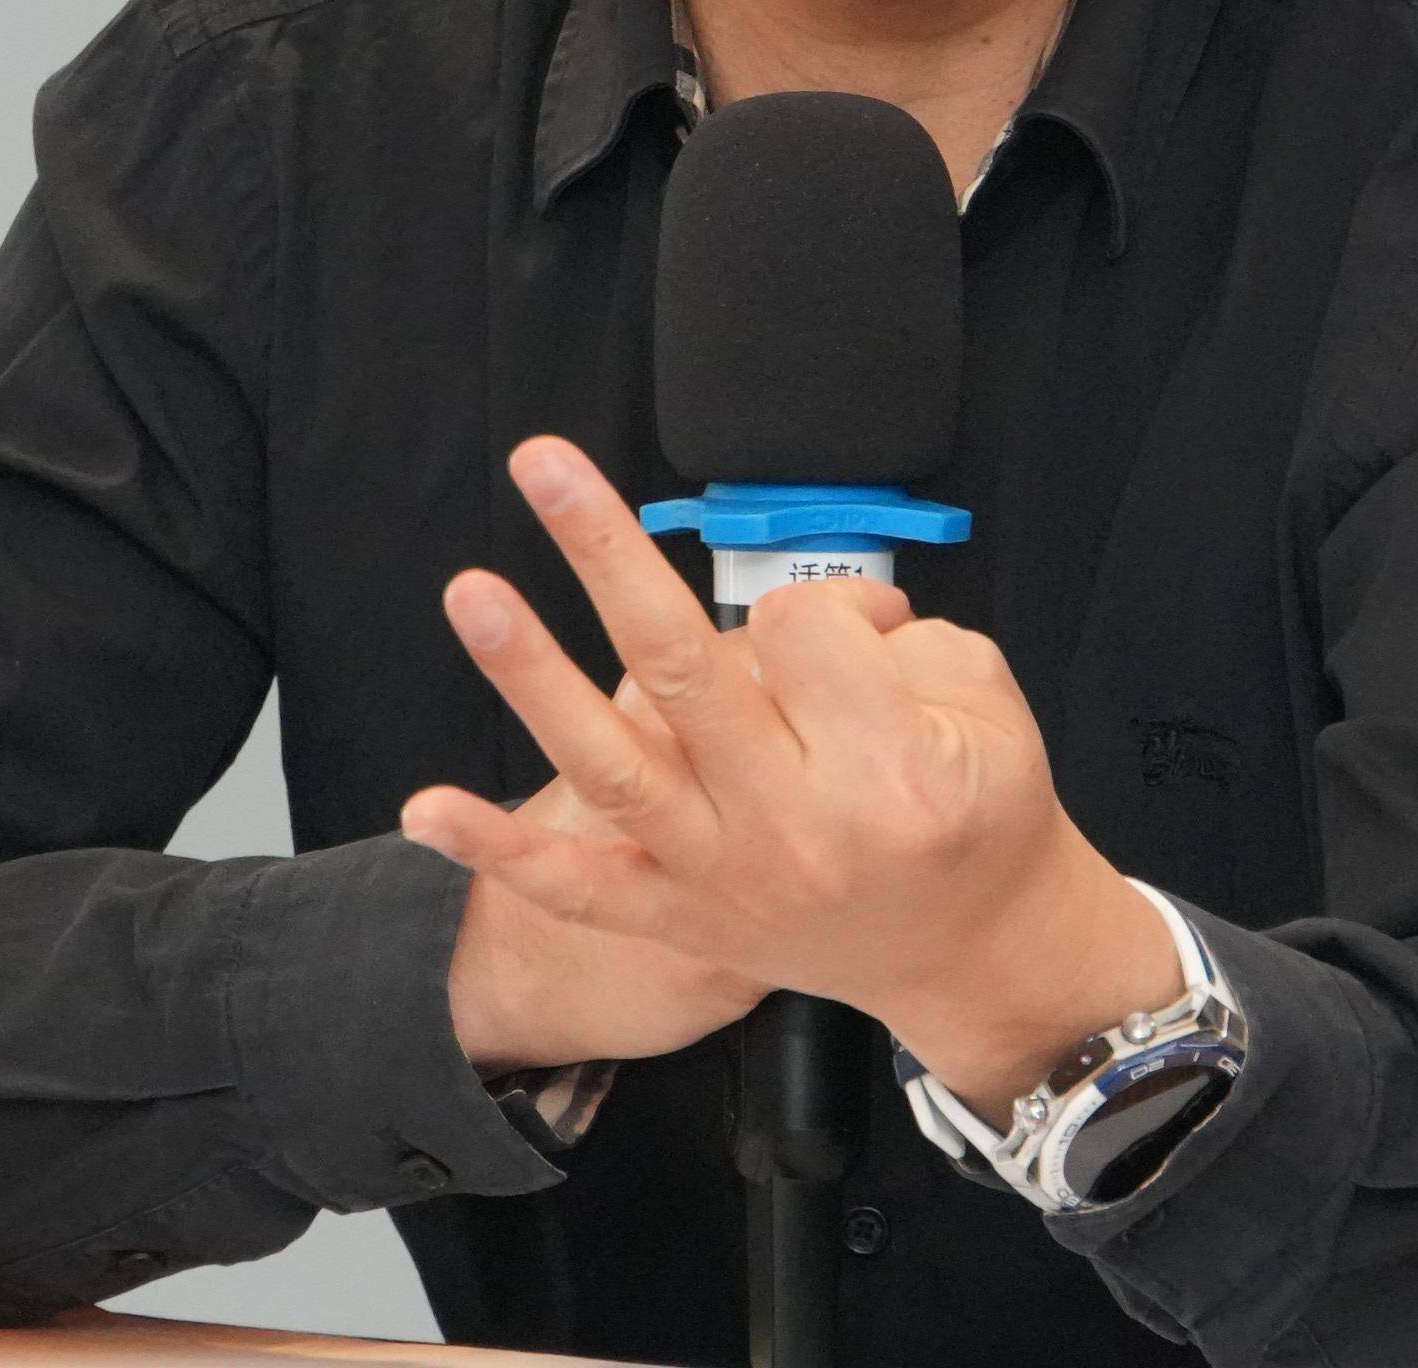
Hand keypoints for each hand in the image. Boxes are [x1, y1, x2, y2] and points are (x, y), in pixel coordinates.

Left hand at [401, 437, 1180, 1112]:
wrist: (973, 951)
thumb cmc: (979, 814)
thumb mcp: (989, 702)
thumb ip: (903, 639)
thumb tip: (813, 613)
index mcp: (885, 769)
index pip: (801, 629)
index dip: (831, 606)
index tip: (868, 634)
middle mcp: (794, 825)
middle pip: (681, 665)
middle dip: (605, 552)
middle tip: (545, 466)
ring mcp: (725, 876)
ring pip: (612, 764)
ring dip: (531, 674)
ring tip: (473, 594)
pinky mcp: (680, 918)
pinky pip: (578, 887)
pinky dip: (498, 850)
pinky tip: (429, 807)